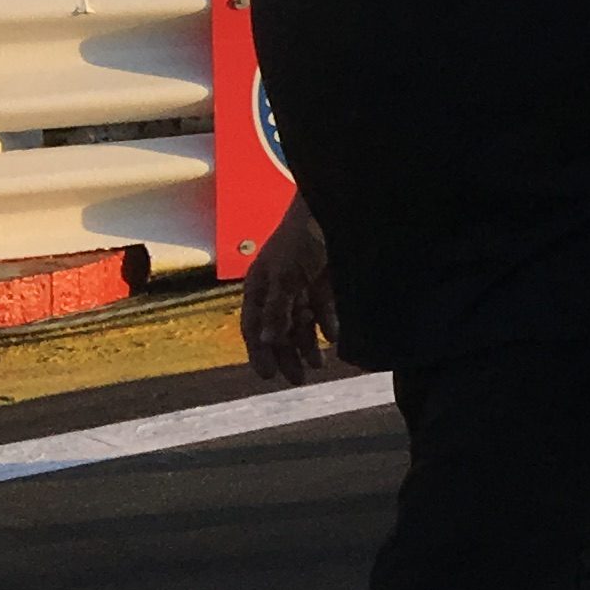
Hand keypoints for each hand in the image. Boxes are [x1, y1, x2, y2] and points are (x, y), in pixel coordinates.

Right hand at [238, 201, 338, 383]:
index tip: (267, 376)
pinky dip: (328, 326)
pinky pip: (324, 311)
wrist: (335, 209)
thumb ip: (277, 307)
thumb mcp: (286, 275)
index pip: (253, 326)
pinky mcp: (326, 282)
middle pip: (278, 329)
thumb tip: (265, 340)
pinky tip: (335, 341)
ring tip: (318, 367)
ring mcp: (302, 285)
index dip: (259, 352)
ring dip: (308, 345)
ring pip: (302, 323)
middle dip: (286, 355)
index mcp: (259, 285)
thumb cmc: (301, 238)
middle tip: (298, 380)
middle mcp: (278, 288)